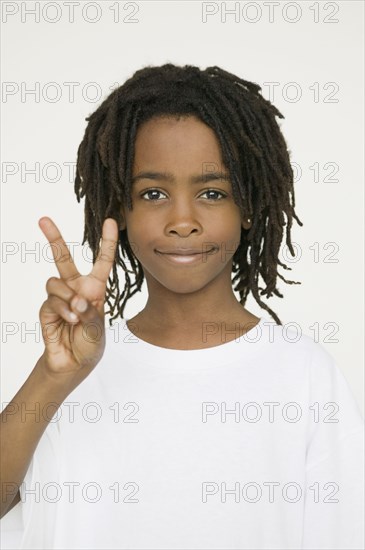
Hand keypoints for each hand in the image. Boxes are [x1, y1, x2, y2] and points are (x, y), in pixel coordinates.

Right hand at [38, 216, 117, 383]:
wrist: (74, 363)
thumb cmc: (91, 343)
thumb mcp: (97, 328)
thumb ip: (89, 312)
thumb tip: (76, 300)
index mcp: (95, 288)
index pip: (102, 261)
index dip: (107, 241)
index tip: (111, 221)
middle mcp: (76, 288)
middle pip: (63, 258)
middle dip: (53, 238)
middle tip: (43, 219)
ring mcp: (60, 297)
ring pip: (55, 283)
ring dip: (67, 299)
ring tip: (76, 316)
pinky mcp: (47, 308)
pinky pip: (51, 301)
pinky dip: (61, 311)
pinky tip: (69, 322)